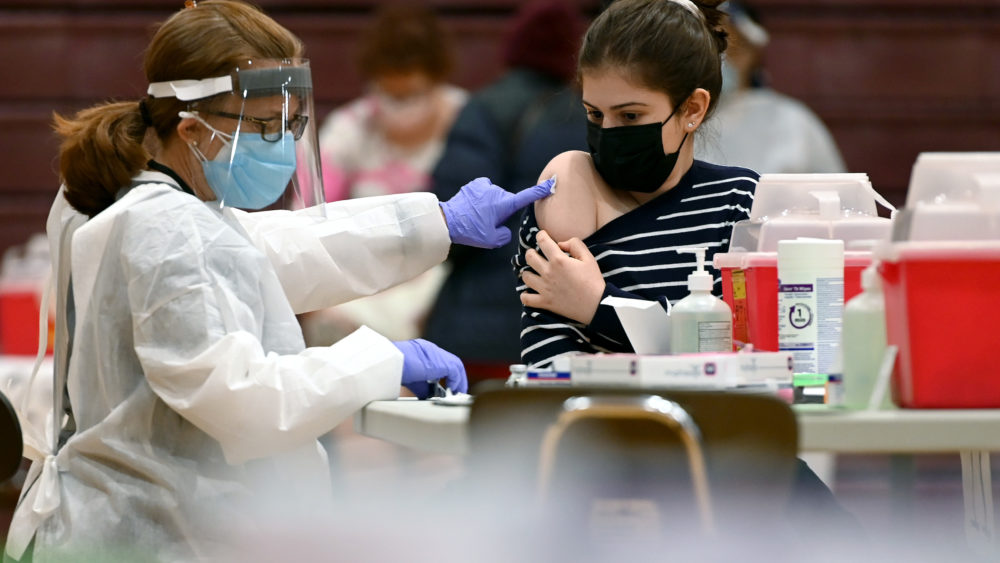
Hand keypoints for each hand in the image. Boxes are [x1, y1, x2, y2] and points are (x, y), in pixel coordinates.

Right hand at [393, 339, 467, 397]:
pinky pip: (455, 370)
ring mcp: (435, 353)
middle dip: (455, 377)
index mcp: (421, 350)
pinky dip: (457, 381)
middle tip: (456, 391)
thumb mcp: (410, 378)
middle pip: (450, 362)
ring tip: (458, 393)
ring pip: (455, 364)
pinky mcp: (439, 362)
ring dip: (459, 380)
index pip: (439, 361)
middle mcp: (430, 349)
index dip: (446, 374)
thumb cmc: (392, 370)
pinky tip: (454, 391)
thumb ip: (421, 385)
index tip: (448, 386)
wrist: (388, 362)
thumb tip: (429, 396)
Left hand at [439, 176, 555, 247]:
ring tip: (477, 216)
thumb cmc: (471, 231)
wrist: (448, 220)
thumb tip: (504, 228)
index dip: (539, 191)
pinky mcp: (477, 184)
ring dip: (491, 204)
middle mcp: (498, 192)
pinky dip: (483, 197)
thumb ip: (505, 235)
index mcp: (504, 204)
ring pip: (496, 197)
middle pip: (507, 202)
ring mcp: (486, 186)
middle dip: (502, 211)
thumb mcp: (492, 240)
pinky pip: (486, 190)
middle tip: (488, 223)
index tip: (551, 184)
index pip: (526, 197)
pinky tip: (474, 205)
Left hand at [520, 230, 605, 323]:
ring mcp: (544, 288)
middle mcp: (548, 273)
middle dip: (531, 252)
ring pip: (525, 276)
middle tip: (537, 255)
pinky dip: (525, 295)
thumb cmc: (593, 281)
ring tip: (535, 273)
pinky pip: (526, 298)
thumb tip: (560, 243)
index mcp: (559, 260)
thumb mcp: (589, 258)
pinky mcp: (545, 302)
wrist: (596, 305)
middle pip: (529, 257)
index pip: (542, 241)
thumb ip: (575, 244)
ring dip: (528, 272)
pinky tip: (530, 292)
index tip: (543, 236)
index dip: (541, 235)